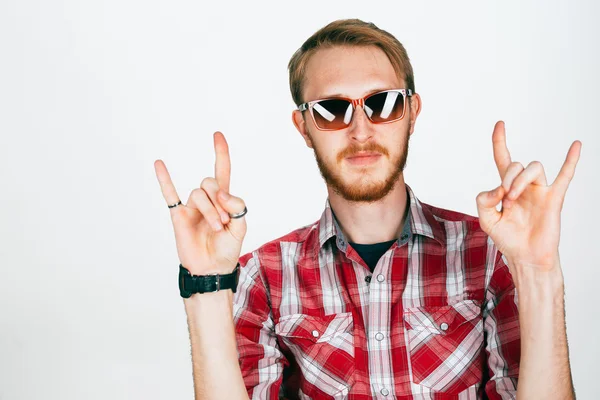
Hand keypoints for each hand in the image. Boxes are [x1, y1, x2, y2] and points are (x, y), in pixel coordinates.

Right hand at [154, 132, 246, 274]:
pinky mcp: (179, 216)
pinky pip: (169, 194)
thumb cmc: (227, 248)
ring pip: (198, 193)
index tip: (217, 135)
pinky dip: (165, 179)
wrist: (212, 269)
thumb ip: (237, 206)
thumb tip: (222, 193)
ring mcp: (191, 207)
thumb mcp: (241, 227)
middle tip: (224, 222)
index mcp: (223, 199)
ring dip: (211, 210)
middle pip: (210, 183)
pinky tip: (160, 163)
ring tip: (216, 227)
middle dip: (220, 201)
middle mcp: (206, 199)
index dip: (221, 153)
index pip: (222, 171)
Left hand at [475, 121, 581, 272]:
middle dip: (506, 180)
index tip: (500, 124)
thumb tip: (498, 188)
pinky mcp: (553, 198)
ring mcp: (540, 190)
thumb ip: (483, 200)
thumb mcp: (485, 219)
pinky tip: (576, 145)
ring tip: (512, 201)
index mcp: (507, 187)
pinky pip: (565, 176)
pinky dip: (570, 160)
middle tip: (504, 202)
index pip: (503, 158)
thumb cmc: (507, 238)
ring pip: (533, 168)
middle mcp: (524, 185)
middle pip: (517, 165)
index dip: (500, 141)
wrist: (525, 257)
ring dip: (518, 181)